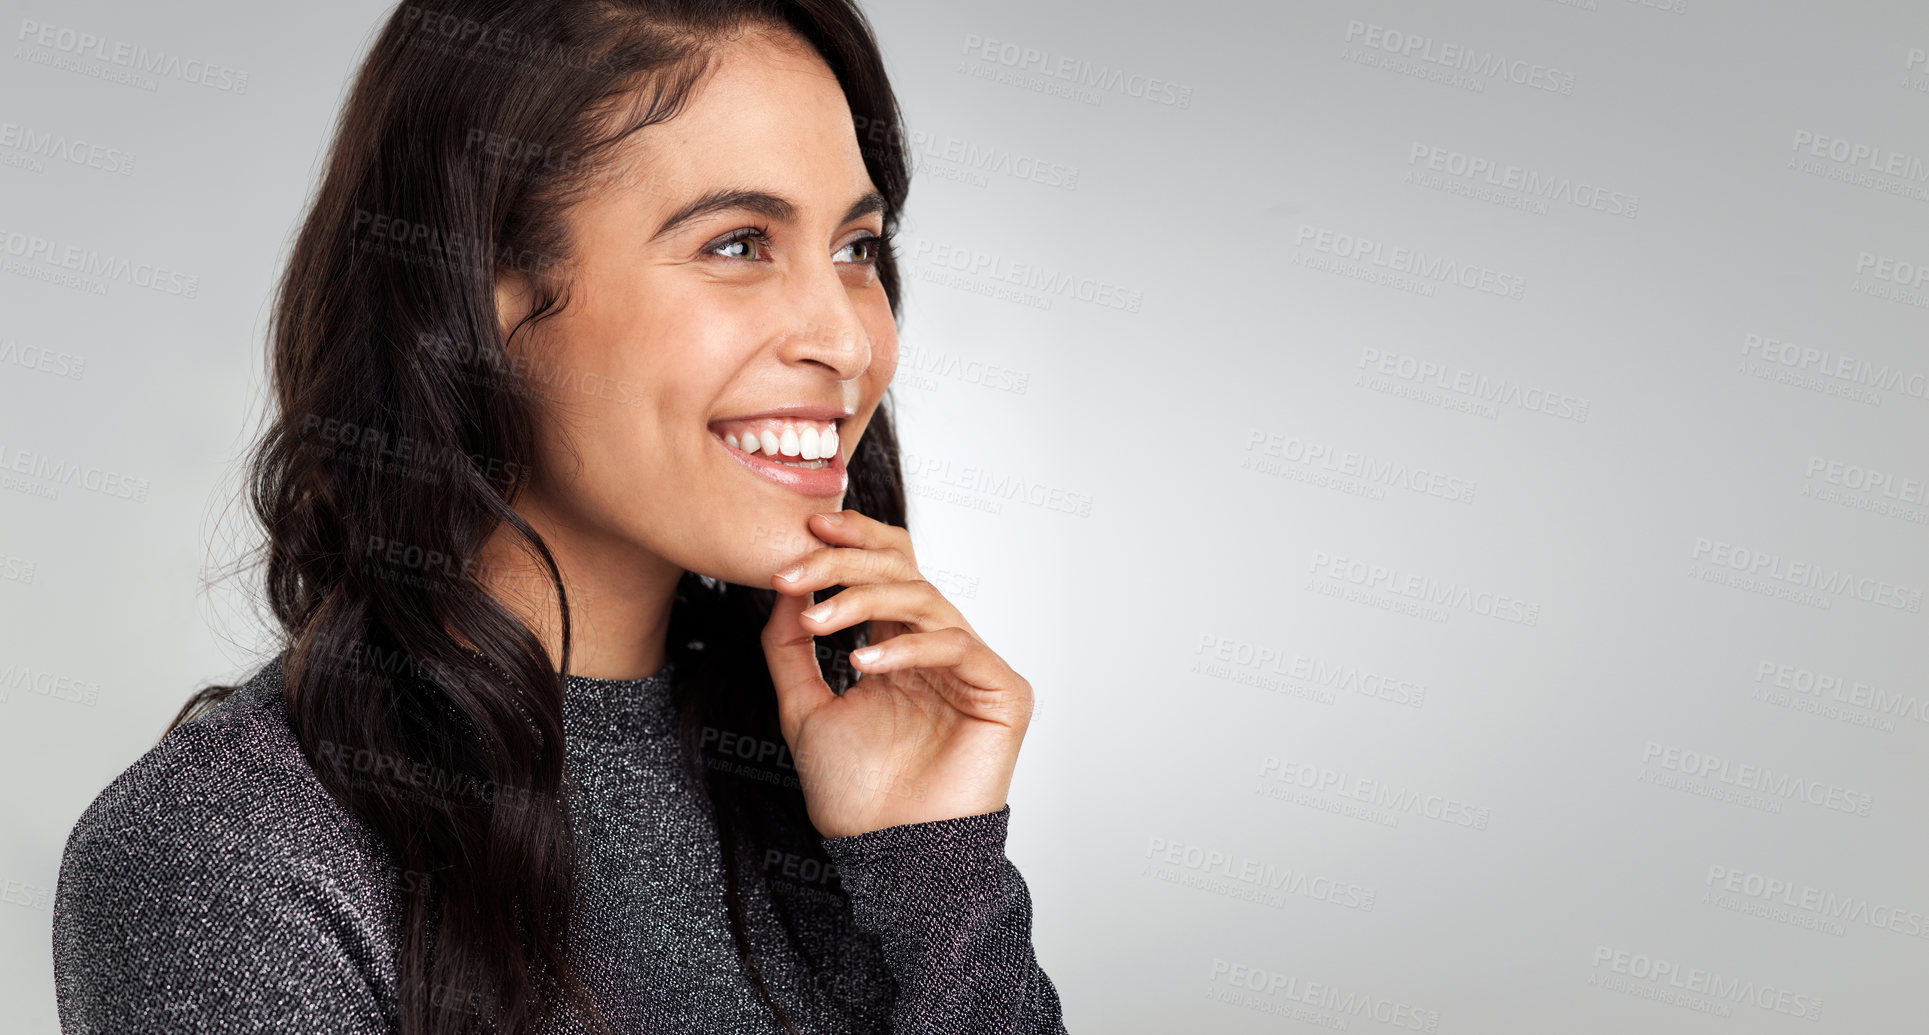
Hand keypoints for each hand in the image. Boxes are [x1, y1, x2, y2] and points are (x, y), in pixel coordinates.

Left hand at [761, 509, 1032, 838]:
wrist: (886, 853)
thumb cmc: (853, 791)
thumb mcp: (803, 707)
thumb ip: (791, 648)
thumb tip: (783, 587)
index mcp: (899, 642)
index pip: (887, 567)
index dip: (854, 540)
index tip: (804, 532)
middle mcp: (938, 646)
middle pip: (904, 569)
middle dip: (847, 560)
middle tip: (799, 566)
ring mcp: (973, 665)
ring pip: (924, 598)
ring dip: (863, 599)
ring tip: (818, 623)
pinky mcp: (1003, 690)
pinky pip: (956, 645)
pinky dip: (906, 646)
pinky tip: (863, 662)